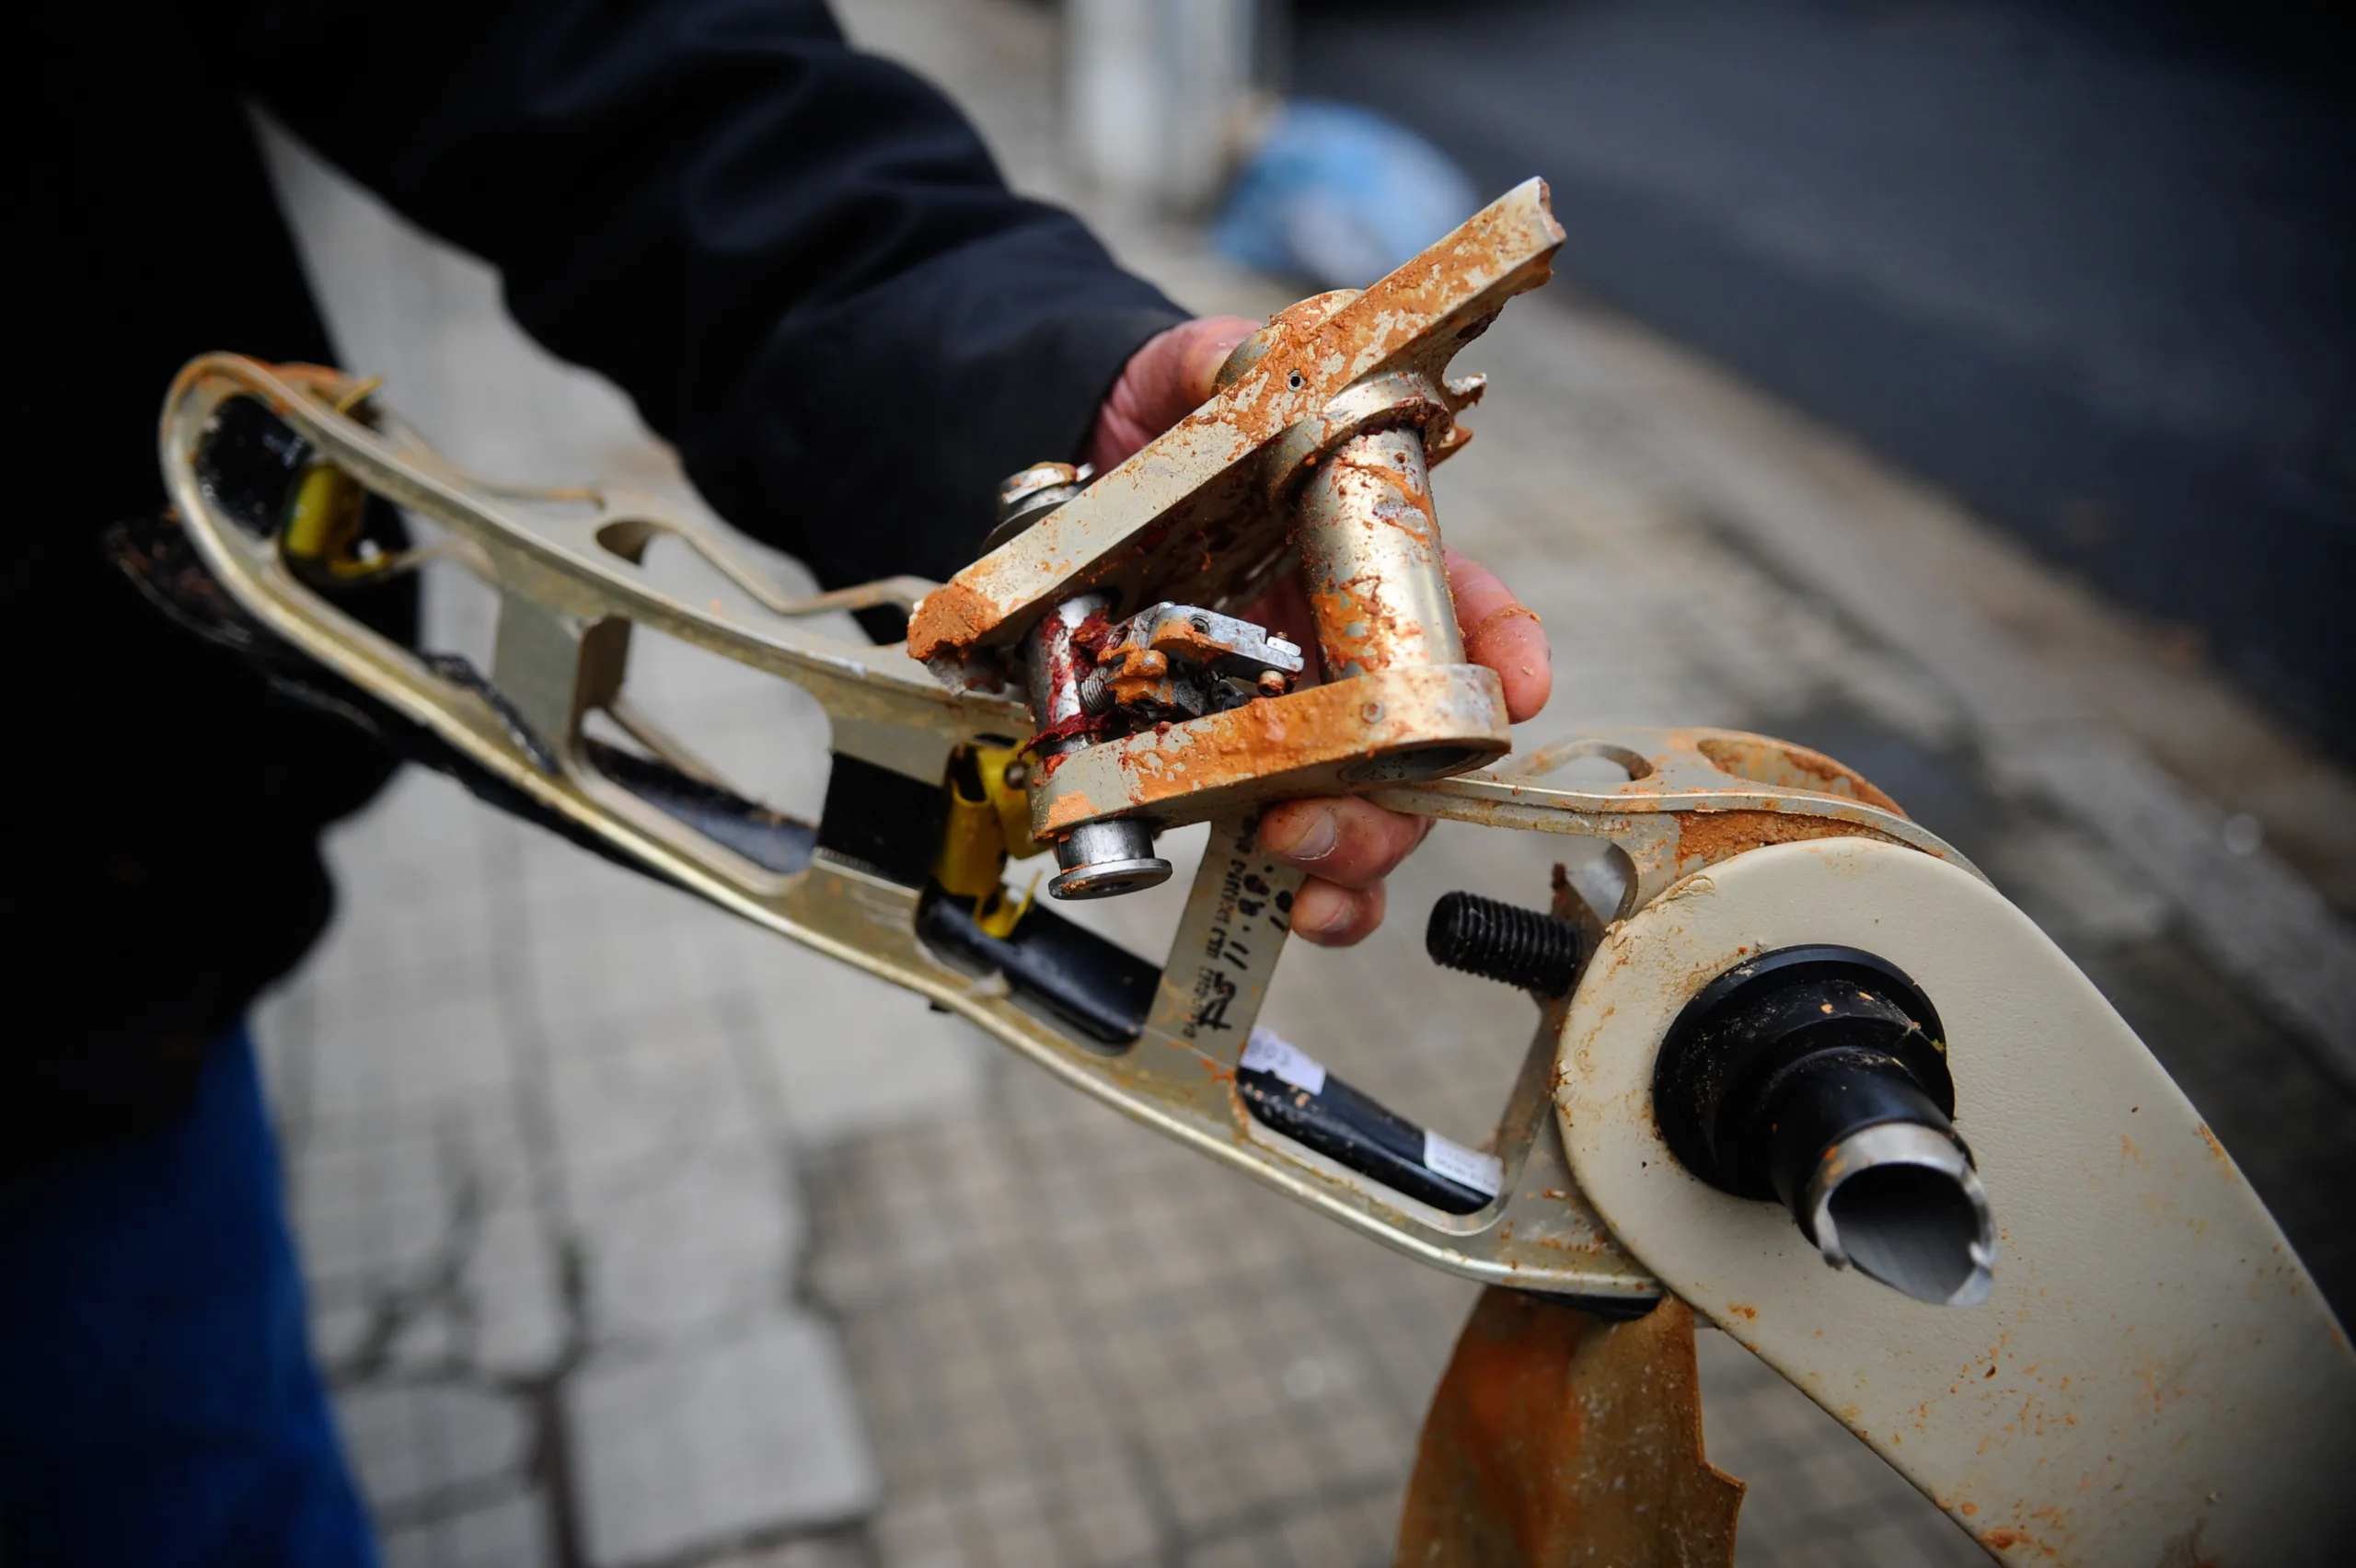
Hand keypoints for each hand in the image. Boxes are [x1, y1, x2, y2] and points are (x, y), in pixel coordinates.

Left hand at [1091, 319, 1552, 947]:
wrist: (1061, 473)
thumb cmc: (1159, 423)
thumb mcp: (1191, 372)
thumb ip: (1224, 360)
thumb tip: (1243, 359)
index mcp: (1361, 559)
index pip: (1463, 604)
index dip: (1504, 648)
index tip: (1518, 686)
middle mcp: (1342, 652)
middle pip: (1421, 742)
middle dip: (1406, 789)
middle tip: (1343, 806)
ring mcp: (1286, 721)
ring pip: (1367, 812)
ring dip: (1355, 854)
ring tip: (1300, 858)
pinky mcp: (1217, 774)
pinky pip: (1282, 859)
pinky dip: (1304, 897)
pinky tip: (1290, 905)